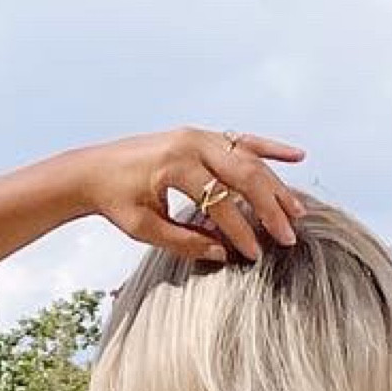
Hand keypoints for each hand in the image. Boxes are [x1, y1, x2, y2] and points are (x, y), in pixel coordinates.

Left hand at [80, 127, 306, 263]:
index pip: (218, 201)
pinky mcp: (201, 136)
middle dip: (269, 208)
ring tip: (297, 211)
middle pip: (243, 174)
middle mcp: (190, 143)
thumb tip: (224, 253)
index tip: (254, 256)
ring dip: (276, 184)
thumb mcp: (144, 228)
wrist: (94, 169)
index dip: (238, 231)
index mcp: (174, 164)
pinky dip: (270, 147)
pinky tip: (297, 156)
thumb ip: (184, 241)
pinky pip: (242, 140)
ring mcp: (198, 135)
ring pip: (248, 157)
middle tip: (288, 236)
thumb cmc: (115, 200)